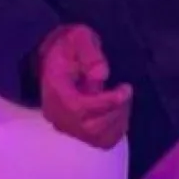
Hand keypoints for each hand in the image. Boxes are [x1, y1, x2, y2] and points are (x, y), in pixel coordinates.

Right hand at [37, 24, 131, 149]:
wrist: (54, 57)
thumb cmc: (68, 46)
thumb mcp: (79, 37)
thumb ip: (89, 53)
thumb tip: (101, 75)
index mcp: (54, 90)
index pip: (78, 107)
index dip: (106, 103)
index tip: (125, 89)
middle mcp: (56, 113)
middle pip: (89, 127)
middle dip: (115, 111)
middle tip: (125, 91)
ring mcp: (65, 125)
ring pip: (96, 137)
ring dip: (117, 121)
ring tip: (123, 99)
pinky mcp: (75, 131)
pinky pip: (99, 142)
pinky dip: (115, 131)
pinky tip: (120, 112)